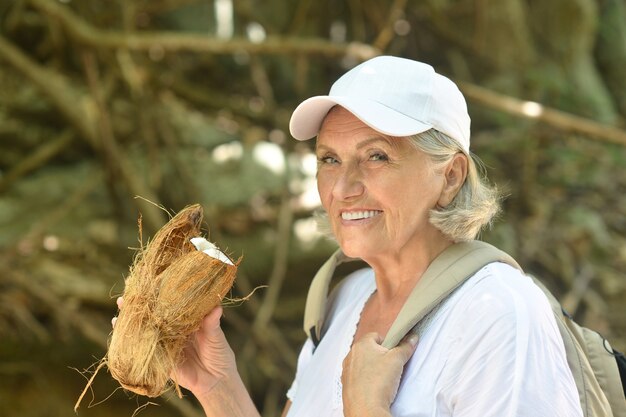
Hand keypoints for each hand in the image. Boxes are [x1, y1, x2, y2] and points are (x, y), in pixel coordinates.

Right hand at [111, 297, 236, 397]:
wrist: (217, 380)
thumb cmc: (220, 353)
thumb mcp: (216, 336)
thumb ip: (212, 323)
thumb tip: (217, 306)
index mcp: (187, 320)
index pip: (171, 304)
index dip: (159, 294)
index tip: (148, 282)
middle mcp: (173, 329)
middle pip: (154, 314)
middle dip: (140, 304)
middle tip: (127, 293)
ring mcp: (165, 343)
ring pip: (145, 329)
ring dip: (132, 320)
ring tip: (120, 307)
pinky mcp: (160, 359)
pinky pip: (144, 349)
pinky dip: (131, 342)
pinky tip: (119, 333)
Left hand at [341, 332, 417, 416]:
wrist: (366, 409)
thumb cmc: (378, 382)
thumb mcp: (397, 360)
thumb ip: (405, 347)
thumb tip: (412, 338)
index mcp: (361, 345)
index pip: (376, 336)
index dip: (388, 343)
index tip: (395, 352)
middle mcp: (350, 356)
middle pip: (369, 350)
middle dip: (381, 356)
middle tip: (391, 366)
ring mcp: (347, 371)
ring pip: (363, 365)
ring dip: (373, 369)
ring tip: (383, 379)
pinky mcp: (346, 385)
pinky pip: (358, 378)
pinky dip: (366, 381)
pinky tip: (375, 388)